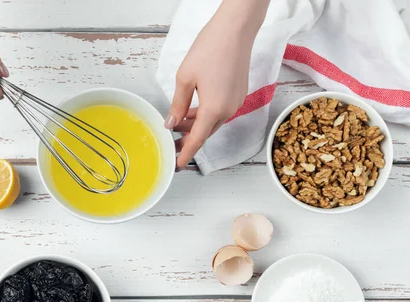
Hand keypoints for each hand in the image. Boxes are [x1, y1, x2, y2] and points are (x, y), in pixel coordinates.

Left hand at [165, 0, 268, 168]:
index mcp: (214, 109)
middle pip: (205, 132)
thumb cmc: (210, 49)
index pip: (197, 140)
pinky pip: (219, 111)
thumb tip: (171, 123)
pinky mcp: (238, 93)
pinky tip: (192, 110)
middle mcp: (228, 109)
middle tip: (172, 143)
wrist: (236, 30)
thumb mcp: (185, 78)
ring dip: (195, 125)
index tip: (177, 165)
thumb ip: (177, 104)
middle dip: (188, 139)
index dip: (186, 153)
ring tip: (177, 124)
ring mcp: (236, 102)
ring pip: (212, 121)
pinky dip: (205, 114)